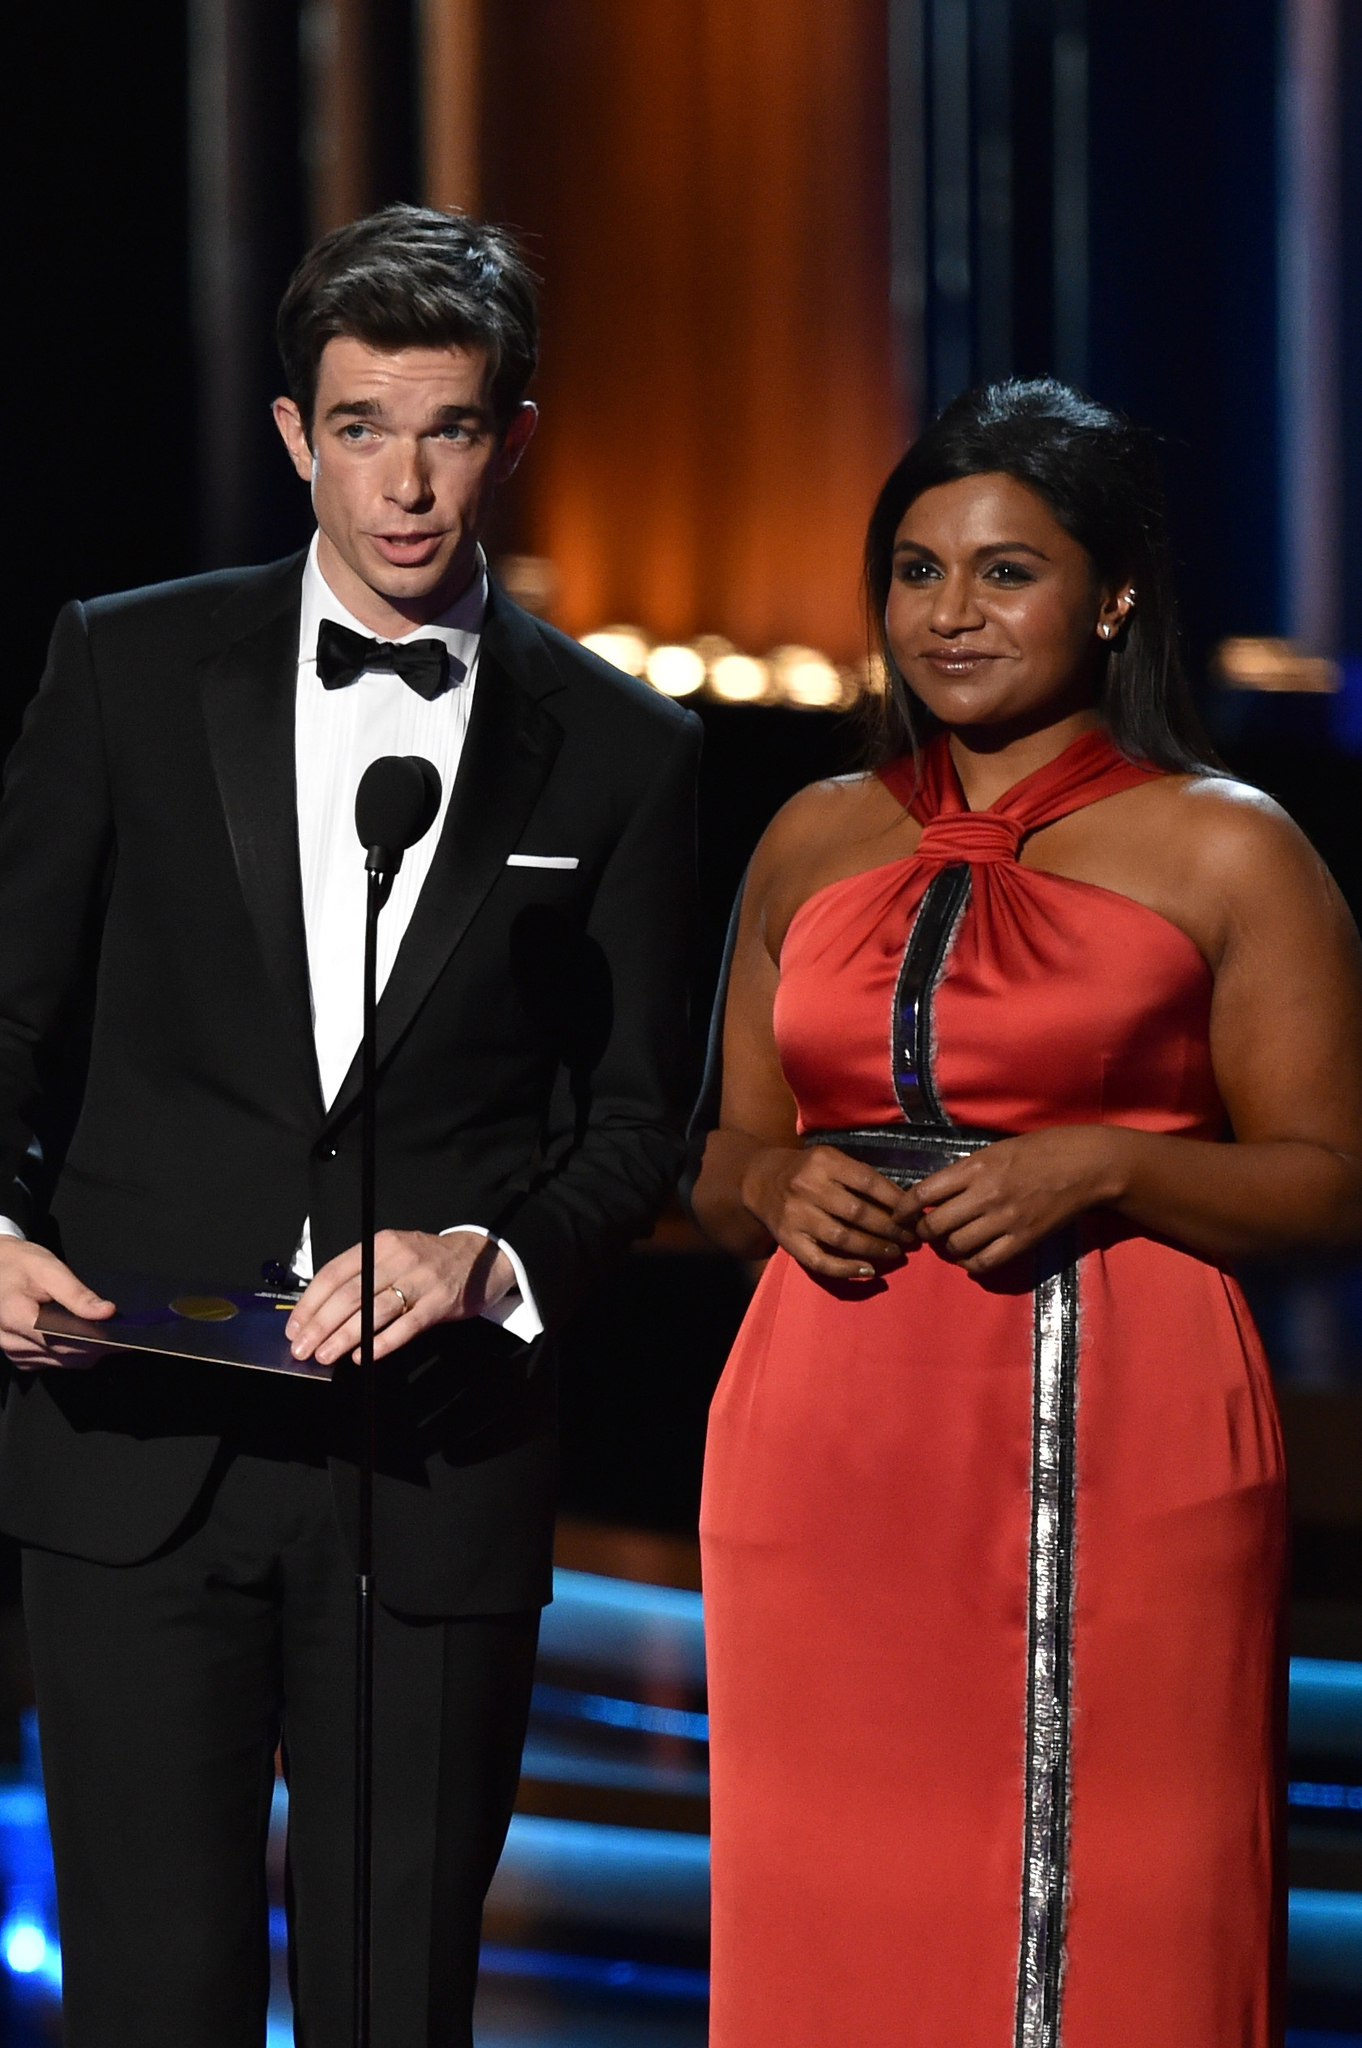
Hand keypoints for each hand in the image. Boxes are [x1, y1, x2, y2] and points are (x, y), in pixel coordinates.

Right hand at [0, 1240, 115, 1368]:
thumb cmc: (18, 1264)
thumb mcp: (48, 1268)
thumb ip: (77, 1293)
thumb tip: (106, 1312)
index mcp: (16, 1317)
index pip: (62, 1341)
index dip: (94, 1342)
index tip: (120, 1337)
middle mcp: (11, 1341)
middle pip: (65, 1356)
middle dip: (96, 1347)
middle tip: (122, 1334)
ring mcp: (15, 1352)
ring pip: (62, 1362)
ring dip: (85, 1352)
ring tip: (105, 1334)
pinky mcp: (20, 1356)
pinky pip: (53, 1362)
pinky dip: (71, 1353)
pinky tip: (83, 1338)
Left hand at [284, 1229, 515, 1368]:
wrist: (482, 1257)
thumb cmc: (430, 1262)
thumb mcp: (395, 1255)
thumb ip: (364, 1277)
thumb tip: (324, 1314)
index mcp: (379, 1245)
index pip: (334, 1273)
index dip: (310, 1302)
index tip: (294, 1326)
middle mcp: (397, 1258)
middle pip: (349, 1294)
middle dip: (320, 1324)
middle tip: (302, 1349)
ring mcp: (420, 1280)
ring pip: (373, 1310)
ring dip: (345, 1336)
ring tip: (325, 1355)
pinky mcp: (440, 1302)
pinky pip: (406, 1325)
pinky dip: (382, 1342)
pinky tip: (365, 1356)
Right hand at [740, 1144, 918, 1279]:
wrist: (761, 1181)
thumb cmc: (807, 1171)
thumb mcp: (830, 1160)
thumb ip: (859, 1177)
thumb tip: (903, 1202)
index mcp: (824, 1162)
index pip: (868, 1181)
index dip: (895, 1200)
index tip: (913, 1214)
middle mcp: (808, 1187)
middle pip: (858, 1212)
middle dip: (890, 1228)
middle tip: (911, 1238)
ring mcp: (796, 1215)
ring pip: (843, 1238)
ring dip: (874, 1248)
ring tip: (895, 1252)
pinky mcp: (787, 1240)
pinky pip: (820, 1261)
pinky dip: (847, 1269)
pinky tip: (869, 1270)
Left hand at [911, 1126, 1129, 1273]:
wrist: (1084, 1165)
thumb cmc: (1037, 1150)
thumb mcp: (994, 1150)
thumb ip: (963, 1172)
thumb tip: (933, 1193)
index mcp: (975, 1167)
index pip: (923, 1193)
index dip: (904, 1209)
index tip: (900, 1215)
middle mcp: (985, 1195)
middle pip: (935, 1226)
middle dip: (923, 1232)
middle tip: (925, 1231)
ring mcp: (1004, 1220)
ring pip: (956, 1247)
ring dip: (948, 1248)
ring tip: (952, 1242)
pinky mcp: (1022, 1240)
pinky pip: (984, 1263)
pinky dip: (970, 1264)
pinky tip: (971, 1257)